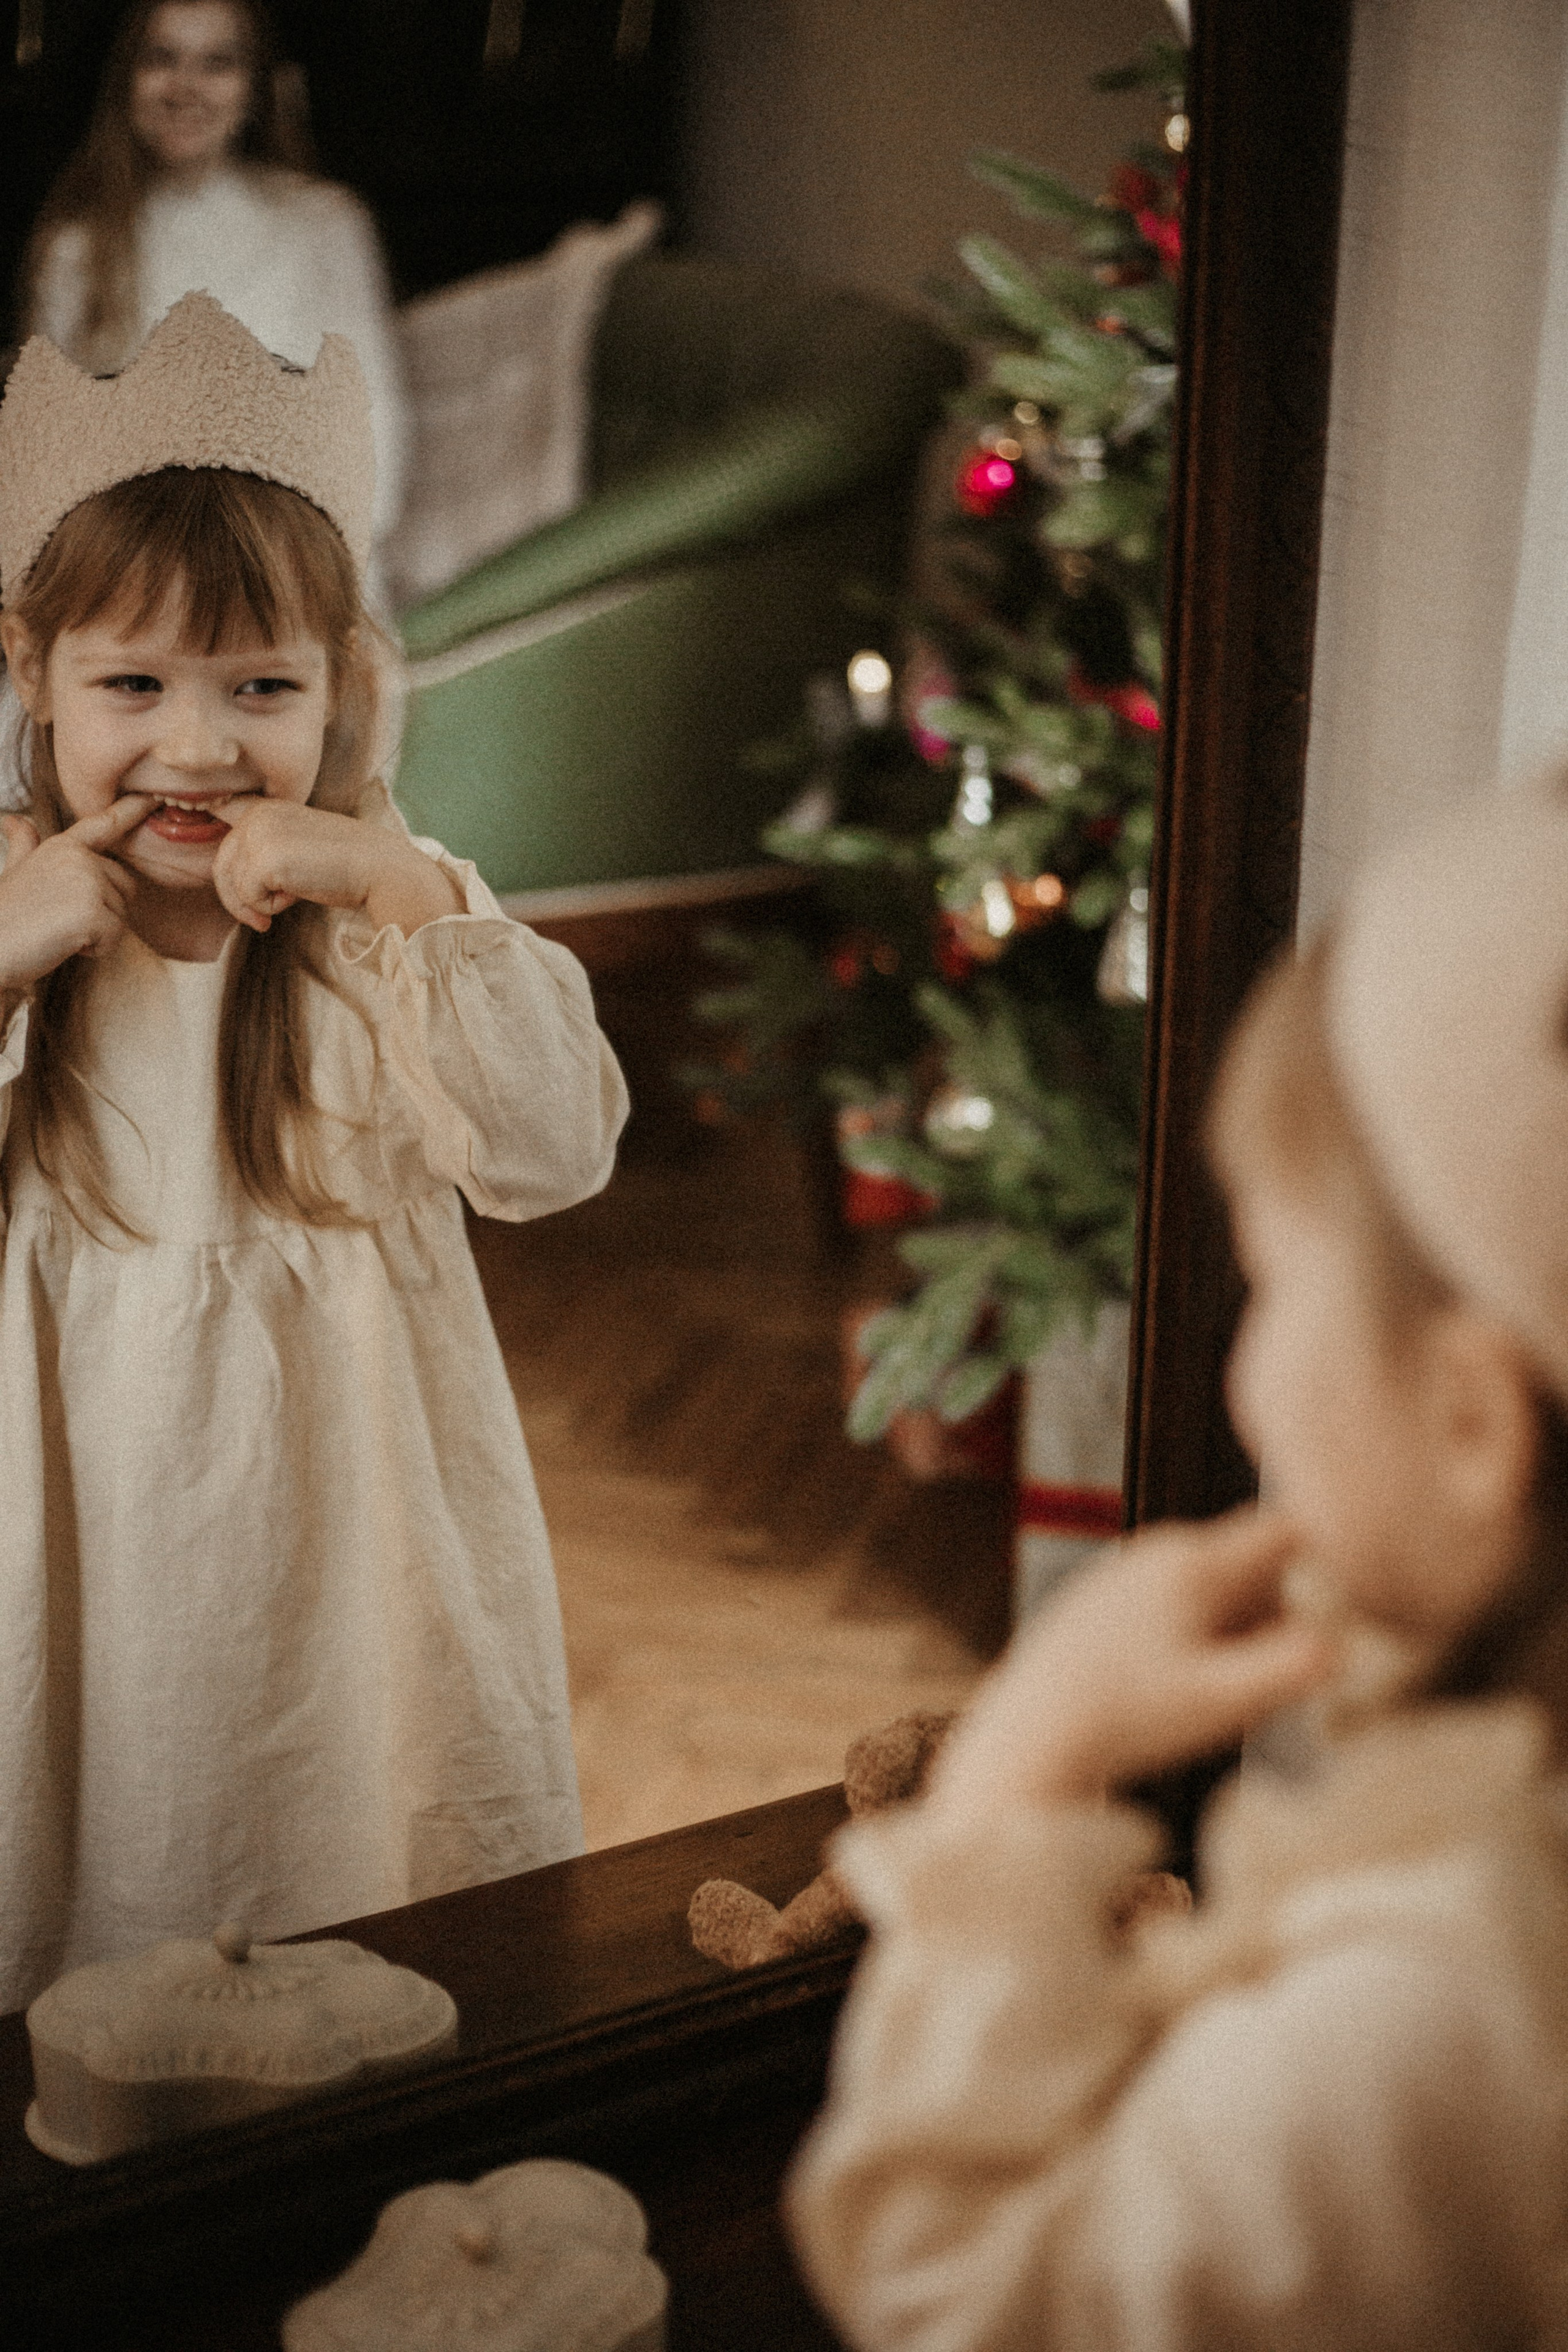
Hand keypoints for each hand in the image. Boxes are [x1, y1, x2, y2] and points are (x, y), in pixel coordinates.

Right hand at [0, 797, 151, 994]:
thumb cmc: (5, 915)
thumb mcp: (14, 870)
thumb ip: (24, 845)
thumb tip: (14, 819)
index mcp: (62, 846)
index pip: (104, 824)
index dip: (131, 809)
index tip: (154, 798)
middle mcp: (78, 857)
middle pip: (125, 885)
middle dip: (103, 910)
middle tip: (61, 918)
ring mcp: (87, 882)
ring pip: (122, 915)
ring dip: (97, 932)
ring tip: (59, 930)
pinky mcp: (92, 912)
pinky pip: (115, 937)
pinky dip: (95, 949)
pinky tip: (64, 944)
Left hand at [212, 798, 461, 934]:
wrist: (379, 868)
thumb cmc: (345, 865)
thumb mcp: (298, 845)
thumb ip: (265, 849)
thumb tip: (226, 878)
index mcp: (268, 806)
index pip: (221, 809)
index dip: (206, 818)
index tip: (202, 825)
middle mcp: (259, 813)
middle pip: (220, 862)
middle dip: (236, 897)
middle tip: (262, 917)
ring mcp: (260, 833)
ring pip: (231, 882)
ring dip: (257, 904)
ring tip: (287, 903)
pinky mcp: (265, 858)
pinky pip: (248, 896)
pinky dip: (270, 907)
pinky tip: (296, 899)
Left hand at [929, 1508, 1338, 1820]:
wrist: (1029, 1737)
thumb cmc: (1127, 1719)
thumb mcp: (1224, 1700)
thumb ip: (1292, 1668)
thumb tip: (1343, 1642)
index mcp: (1195, 1561)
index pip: (1283, 1527)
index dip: (1327, 1557)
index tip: (1345, 1605)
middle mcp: (1158, 1549)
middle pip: (1251, 1562)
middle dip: (1278, 1609)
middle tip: (1273, 1673)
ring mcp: (1125, 1570)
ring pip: (1212, 1585)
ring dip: (1235, 1628)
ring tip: (1218, 1688)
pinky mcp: (1101, 1600)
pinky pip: (1173, 1603)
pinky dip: (1193, 1636)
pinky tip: (1174, 1687)